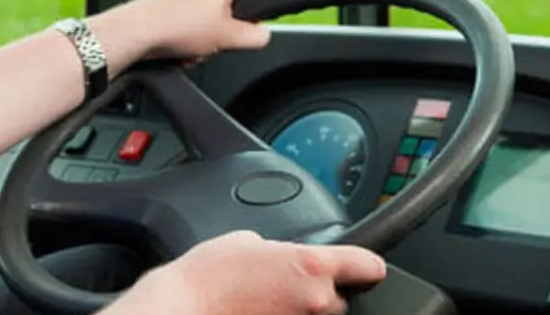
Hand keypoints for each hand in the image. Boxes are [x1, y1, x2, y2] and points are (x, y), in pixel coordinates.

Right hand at [108, 231, 386, 314]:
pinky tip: (258, 313)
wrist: (180, 311)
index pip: (369, 266)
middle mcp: (316, 301)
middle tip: (284, 288)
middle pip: (339, 299)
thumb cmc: (205, 279)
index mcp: (312, 266)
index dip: (364, 266)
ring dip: (300, 312)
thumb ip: (281, 250)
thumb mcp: (248, 242)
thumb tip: (285, 257)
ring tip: (265, 304)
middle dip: (319, 294)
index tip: (363, 269)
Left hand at [121, 0, 270, 59]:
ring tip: (196, 48)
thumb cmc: (177, 27)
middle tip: (217, 43)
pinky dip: (193, 38)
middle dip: (228, 32)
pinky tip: (182, 48)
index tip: (250, 32)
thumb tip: (263, 35)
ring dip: (209, 40)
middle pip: (236, 8)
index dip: (260, 15)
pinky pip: (196, 22)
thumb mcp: (228, 37)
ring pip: (215, 19)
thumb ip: (256, 36)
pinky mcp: (175, 1)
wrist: (136, 32)